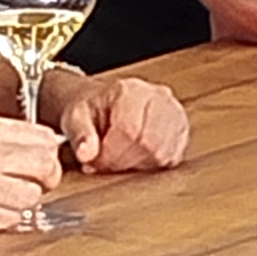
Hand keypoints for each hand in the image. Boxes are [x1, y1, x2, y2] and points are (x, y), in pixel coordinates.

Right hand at [0, 115, 65, 224]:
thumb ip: (16, 138)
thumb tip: (50, 149)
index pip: (47, 141)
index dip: (48, 155)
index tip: (40, 161)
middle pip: (47, 169)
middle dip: (44, 179)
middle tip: (32, 182)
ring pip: (32, 198)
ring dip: (24, 200)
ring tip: (6, 195)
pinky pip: (12, 219)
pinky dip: (7, 217)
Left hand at [52, 72, 189, 173]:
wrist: (103, 104)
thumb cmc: (91, 110)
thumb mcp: (75, 117)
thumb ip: (80, 135)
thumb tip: (86, 154)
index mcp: (130, 90)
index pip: (129, 130)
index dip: (111, 155)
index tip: (95, 164)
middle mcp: (158, 97)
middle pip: (149, 143)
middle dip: (124, 162)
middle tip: (106, 163)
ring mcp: (174, 112)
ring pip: (163, 153)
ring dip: (139, 165)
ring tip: (120, 158)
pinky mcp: (181, 129)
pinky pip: (174, 157)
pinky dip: (153, 165)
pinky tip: (136, 158)